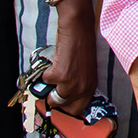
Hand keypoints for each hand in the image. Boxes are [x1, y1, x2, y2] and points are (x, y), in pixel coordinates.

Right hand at [46, 0, 98, 114]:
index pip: (79, 108)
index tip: (61, 103)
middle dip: (56, 101)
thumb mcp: (85, 70)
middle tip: (51, 91)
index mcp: (91, 86)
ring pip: (53, 98)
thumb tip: (65, 94)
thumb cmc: (81, 45)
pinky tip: (54, 61)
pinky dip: (46, 72)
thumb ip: (79, 83)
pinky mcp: (59, 75)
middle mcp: (82, 88)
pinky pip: (46, 80)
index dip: (68, 108)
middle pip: (65, 108)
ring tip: (53, 74)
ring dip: (49, 87)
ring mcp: (71, 83)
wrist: (78, 29)